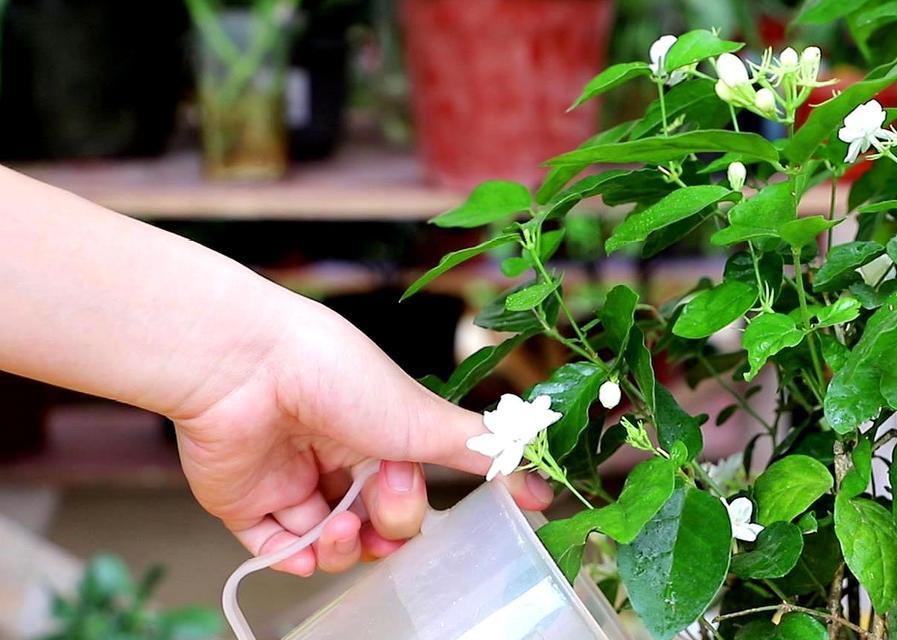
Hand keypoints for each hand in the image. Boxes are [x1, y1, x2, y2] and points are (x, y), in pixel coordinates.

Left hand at [172, 301, 552, 575]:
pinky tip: (308, 549)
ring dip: (343, 548)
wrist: (247, 366)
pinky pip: (275, 550)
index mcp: (378, 431)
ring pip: (330, 542)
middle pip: (372, 524)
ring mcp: (290, 479)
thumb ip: (487, 456)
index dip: (411, 504)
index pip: (407, 493)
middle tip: (375, 502)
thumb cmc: (339, 377)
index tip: (410, 489)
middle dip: (383, 528)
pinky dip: (296, 559)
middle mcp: (335, 455)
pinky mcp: (245, 501)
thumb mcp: (426, 420)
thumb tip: (545, 489)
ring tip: (338, 527)